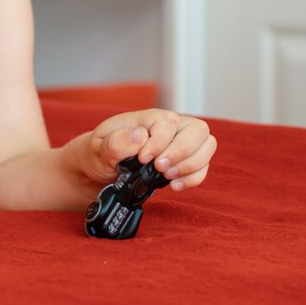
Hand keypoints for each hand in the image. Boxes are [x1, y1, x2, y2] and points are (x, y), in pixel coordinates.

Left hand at [80, 109, 215, 191]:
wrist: (98, 170)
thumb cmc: (98, 154)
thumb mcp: (97, 148)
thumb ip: (116, 142)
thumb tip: (141, 135)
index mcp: (148, 118)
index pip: (169, 121)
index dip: (160, 142)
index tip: (143, 159)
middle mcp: (169, 128)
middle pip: (198, 129)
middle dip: (182, 152)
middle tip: (160, 168)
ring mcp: (179, 144)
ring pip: (207, 145)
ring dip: (192, 165)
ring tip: (168, 178)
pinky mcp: (183, 162)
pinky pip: (203, 166)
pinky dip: (194, 178)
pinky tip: (174, 186)